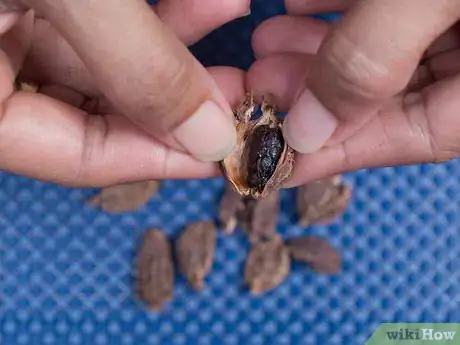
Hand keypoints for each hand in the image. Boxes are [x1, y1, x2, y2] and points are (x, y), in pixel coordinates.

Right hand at [0, 0, 248, 185]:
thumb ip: (132, 62)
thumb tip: (208, 135)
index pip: (77, 159)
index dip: (160, 158)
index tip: (225, 149)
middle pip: (96, 115)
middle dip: (175, 100)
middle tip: (239, 89)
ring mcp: (10, 35)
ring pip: (104, 65)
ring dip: (174, 46)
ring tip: (232, 18)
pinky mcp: (35, 7)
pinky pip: (97, 28)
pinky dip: (150, 17)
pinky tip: (204, 3)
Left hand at [248, 0, 459, 185]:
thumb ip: (372, 57)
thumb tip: (308, 130)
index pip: (415, 137)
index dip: (337, 152)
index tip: (274, 157)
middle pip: (388, 95)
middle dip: (315, 92)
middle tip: (261, 83)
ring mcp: (449, 20)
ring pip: (378, 49)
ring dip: (318, 50)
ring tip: (266, 40)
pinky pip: (384, 6)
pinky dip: (337, 8)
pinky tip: (297, 5)